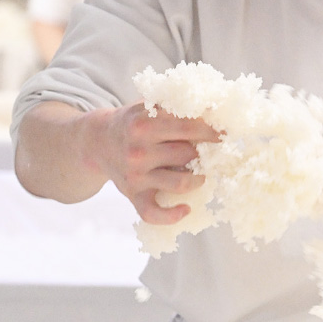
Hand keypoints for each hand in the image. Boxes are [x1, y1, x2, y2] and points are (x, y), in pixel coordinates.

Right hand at [88, 102, 220, 225]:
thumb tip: (214, 108)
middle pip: (188, 154)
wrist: (97, 141)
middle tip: (211, 153)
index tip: (224, 134)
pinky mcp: (133, 195)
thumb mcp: (149, 106)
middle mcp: (138, 151)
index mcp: (144, 124)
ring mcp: (135, 175)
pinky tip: (186, 208)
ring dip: (197, 179)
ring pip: (180, 182)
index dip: (211, 131)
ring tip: (201, 174)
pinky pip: (154, 213)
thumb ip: (176, 106)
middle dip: (204, 153)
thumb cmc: (133, 123)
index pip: (188, 127)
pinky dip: (172, 215)